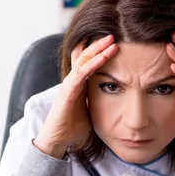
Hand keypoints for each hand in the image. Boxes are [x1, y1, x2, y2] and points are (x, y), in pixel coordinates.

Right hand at [34, 35, 117, 157]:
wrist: (58, 141)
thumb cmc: (73, 128)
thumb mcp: (92, 110)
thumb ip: (99, 101)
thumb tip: (117, 100)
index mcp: (78, 84)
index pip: (86, 61)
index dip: (97, 49)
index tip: (113, 41)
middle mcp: (72, 81)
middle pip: (84, 55)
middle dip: (99, 44)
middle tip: (113, 34)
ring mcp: (69, 85)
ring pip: (83, 60)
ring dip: (98, 50)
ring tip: (111, 40)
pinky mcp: (67, 93)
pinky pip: (81, 75)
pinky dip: (92, 65)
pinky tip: (103, 57)